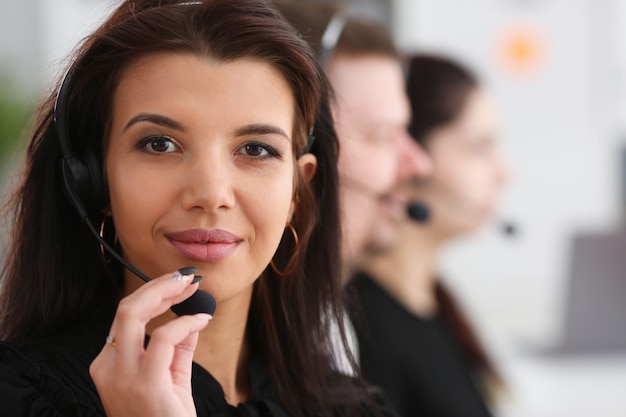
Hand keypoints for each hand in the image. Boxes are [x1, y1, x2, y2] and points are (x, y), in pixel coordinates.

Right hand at [90, 269, 211, 416]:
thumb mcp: (170, 378)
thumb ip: (177, 347)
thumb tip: (191, 316)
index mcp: (109, 365)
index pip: (125, 318)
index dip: (152, 294)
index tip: (178, 284)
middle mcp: (108, 368)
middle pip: (125, 308)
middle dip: (156, 285)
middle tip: (185, 278)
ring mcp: (122, 377)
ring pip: (133, 314)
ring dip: (166, 293)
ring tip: (191, 287)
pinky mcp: (145, 384)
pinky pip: (164, 338)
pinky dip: (185, 322)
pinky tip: (201, 320)